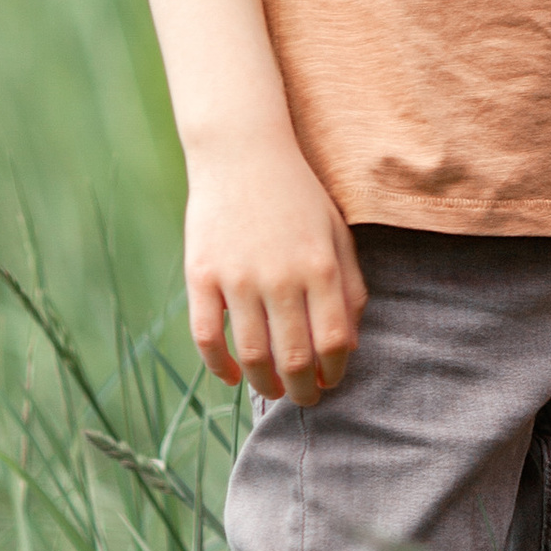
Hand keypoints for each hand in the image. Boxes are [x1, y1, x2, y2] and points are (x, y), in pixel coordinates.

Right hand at [184, 133, 367, 403]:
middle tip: (303, 398)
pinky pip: (207, 338)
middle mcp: (281, 276)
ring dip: (264, 386)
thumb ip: (349, 287)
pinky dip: (219, 368)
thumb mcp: (336, 233)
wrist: (242, 152)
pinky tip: (232, 376)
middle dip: (302, 390)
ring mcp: (238, 277)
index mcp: (321, 266)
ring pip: (252, 356)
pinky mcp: (201, 275)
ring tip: (272, 390)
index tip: (330, 381)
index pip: (333, 342)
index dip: (334, 372)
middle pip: (294, 358)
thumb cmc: (297, 195)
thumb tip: (348, 345)